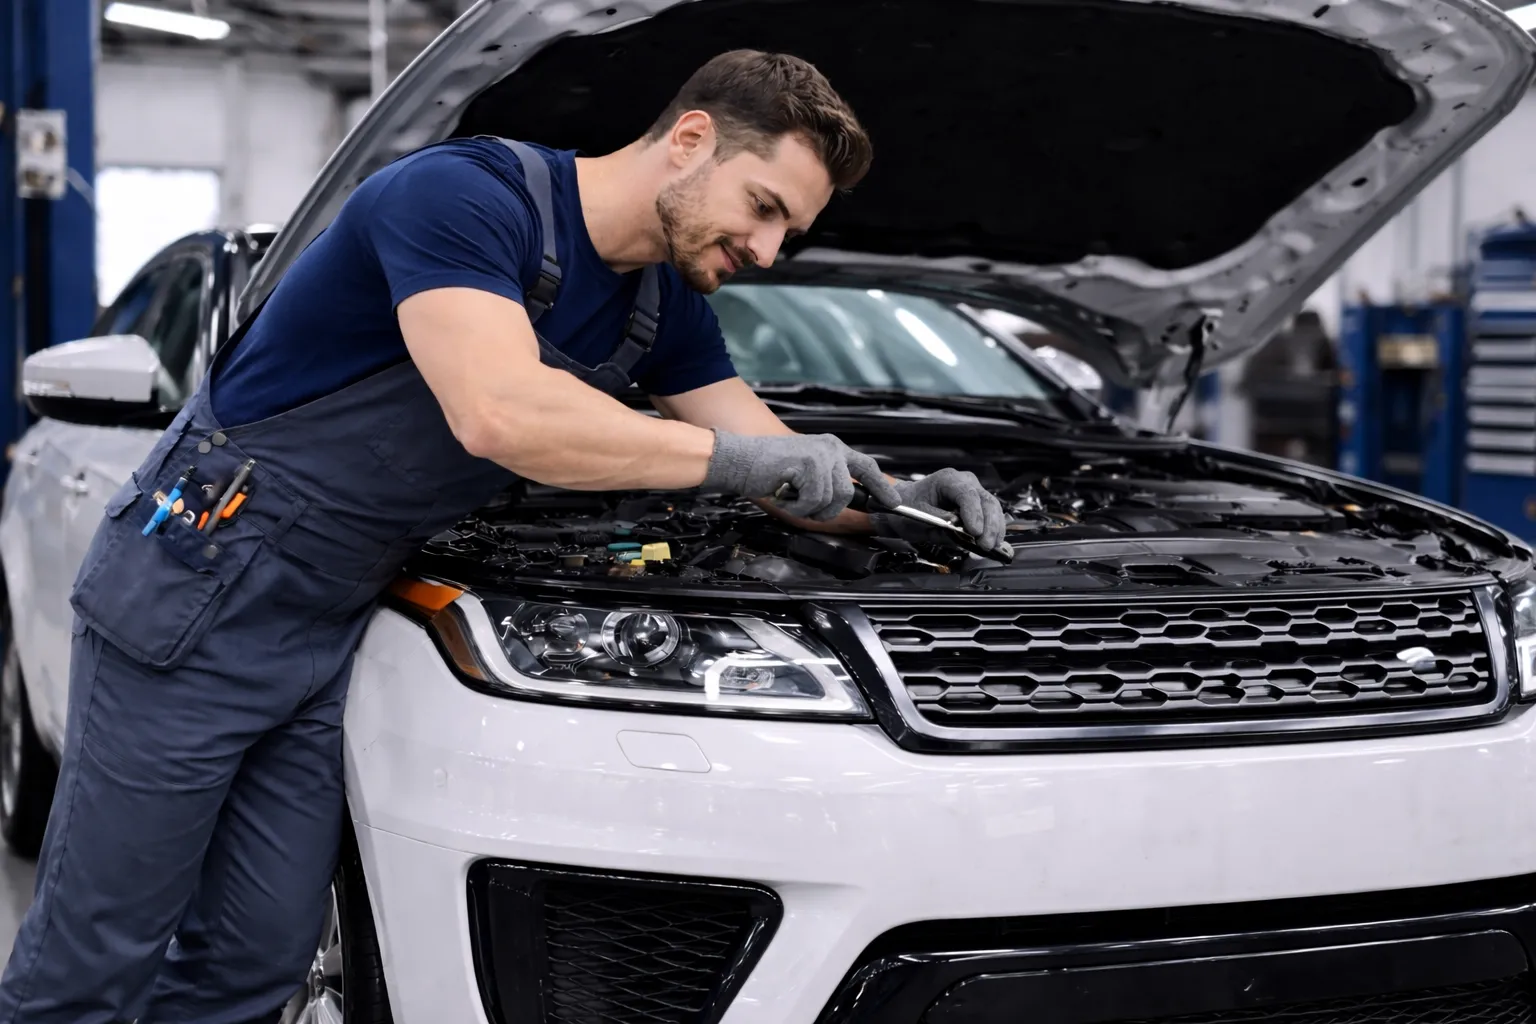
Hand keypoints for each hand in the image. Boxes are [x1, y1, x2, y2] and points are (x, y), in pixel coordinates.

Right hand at [704, 430, 900, 520]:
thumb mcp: (805, 473)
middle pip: (849, 493)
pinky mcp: (809, 464)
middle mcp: (830, 447)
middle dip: (828, 509)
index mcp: (832, 447)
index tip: (893, 503)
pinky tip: (784, 495)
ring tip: (790, 496)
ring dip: (809, 508)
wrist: (739, 460)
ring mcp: (821, 454)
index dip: (882, 487)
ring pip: (832, 499)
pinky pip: (814, 501)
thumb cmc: (767, 469)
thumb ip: (829, 482)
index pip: (867, 466)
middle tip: (804, 506)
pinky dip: (796, 507)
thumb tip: (853, 502)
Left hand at [873, 468, 1006, 550]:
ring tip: (990, 547)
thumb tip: (958, 528)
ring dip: (994, 529)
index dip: (974, 514)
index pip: (966, 494)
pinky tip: (993, 543)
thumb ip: (937, 521)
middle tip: (985, 545)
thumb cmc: (909, 505)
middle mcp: (964, 481)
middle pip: (985, 501)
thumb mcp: (916, 516)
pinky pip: (991, 515)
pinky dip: (994, 530)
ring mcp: (974, 491)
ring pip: (993, 508)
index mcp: (947, 479)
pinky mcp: (978, 504)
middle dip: (989, 525)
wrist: (907, 502)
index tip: (975, 532)